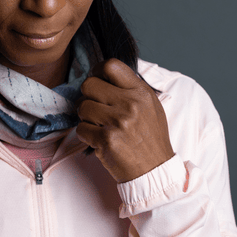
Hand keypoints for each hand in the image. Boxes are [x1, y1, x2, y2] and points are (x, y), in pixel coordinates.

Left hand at [76, 59, 174, 182]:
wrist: (155, 170)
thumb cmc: (151, 137)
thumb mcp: (150, 105)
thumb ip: (130, 88)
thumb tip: (104, 75)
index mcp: (140, 92)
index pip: (111, 65)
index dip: (98, 70)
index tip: (97, 79)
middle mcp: (129, 104)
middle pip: (89, 84)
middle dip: (87, 95)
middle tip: (94, 105)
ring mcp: (117, 122)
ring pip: (82, 107)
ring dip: (85, 116)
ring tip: (98, 124)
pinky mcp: (106, 140)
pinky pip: (81, 128)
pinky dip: (86, 134)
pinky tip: (98, 138)